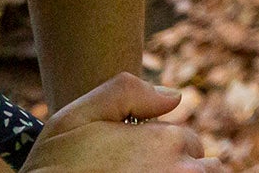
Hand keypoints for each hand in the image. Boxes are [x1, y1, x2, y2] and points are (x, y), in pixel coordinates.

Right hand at [25, 76, 217, 171]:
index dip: (160, 151)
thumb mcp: (75, 117)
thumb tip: (175, 95)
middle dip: (178, 168)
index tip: (132, 162)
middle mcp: (182, 169)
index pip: (187, 142)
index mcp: (166, 140)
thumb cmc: (54, 168)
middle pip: (204, 167)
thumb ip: (125, 92)